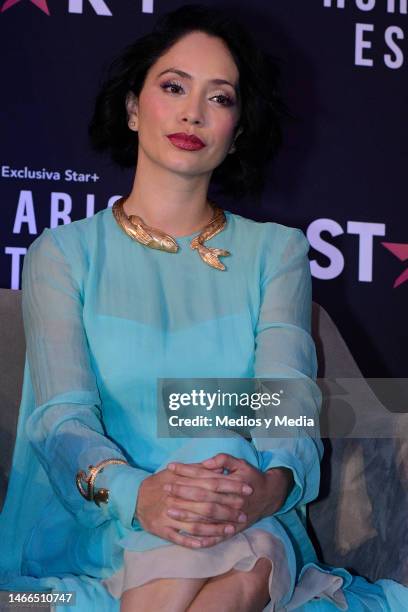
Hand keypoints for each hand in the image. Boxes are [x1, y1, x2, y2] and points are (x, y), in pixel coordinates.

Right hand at [134, 463, 243, 549]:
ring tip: (231, 529)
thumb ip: (199, 469)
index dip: (231, 486)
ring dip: (215, 527)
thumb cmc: (160, 482)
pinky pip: (180, 537)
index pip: (212, 483)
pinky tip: (208, 543)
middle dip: (228, 509)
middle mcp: (177, 497)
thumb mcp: (178, 472)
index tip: (247, 488)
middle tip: (243, 513)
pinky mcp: (161, 529)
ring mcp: (169, 514)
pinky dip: (194, 541)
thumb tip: (219, 466)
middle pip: (207, 504)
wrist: (134, 496)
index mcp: (183, 481)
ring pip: (196, 523)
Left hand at [166, 454, 293, 534]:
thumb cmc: (251, 476)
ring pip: (206, 518)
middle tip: (165, 488)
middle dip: (182, 492)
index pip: (204, 475)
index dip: (187, 470)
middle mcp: (230, 500)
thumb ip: (223, 460)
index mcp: (231, 482)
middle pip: (202, 496)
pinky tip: (185, 536)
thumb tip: (206, 463)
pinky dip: (201, 538)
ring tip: (168, 511)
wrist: (269, 496)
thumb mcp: (240, 463)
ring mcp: (231, 516)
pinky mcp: (232, 529)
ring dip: (186, 515)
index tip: (171, 467)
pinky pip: (215, 536)